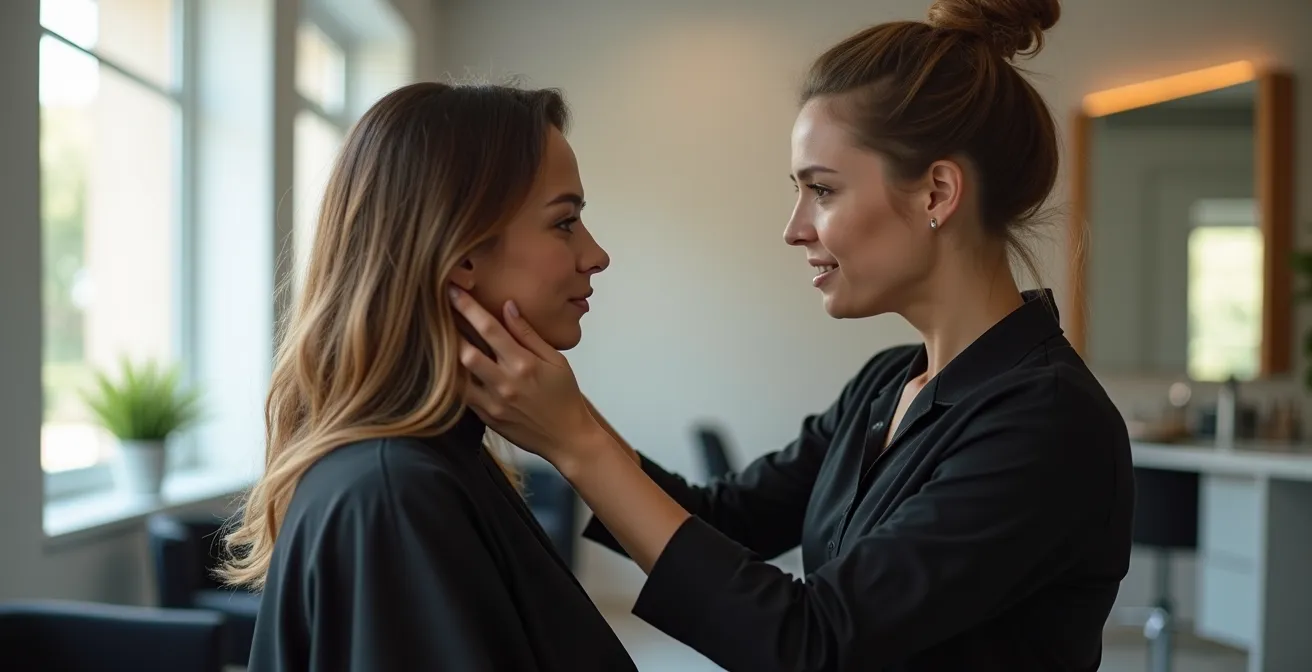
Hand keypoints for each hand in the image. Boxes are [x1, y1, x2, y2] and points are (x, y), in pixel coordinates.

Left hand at [448, 287, 601, 465]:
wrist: (566, 437)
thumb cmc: (564, 395)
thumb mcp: (555, 360)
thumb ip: (529, 334)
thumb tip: (508, 307)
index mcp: (524, 364)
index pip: (490, 329)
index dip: (468, 307)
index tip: (453, 291)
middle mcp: (505, 382)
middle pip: (465, 352)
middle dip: (449, 330)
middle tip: (436, 312)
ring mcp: (493, 403)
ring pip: (457, 377)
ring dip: (446, 357)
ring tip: (437, 339)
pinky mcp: (486, 418)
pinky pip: (462, 396)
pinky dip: (453, 380)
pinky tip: (447, 367)